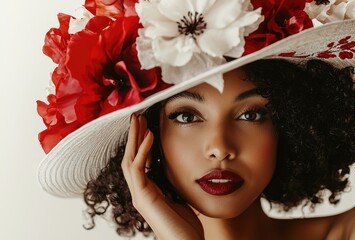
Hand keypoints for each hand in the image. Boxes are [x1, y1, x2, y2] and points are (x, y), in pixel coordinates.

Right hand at [122, 114, 203, 239]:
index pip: (140, 161)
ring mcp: (139, 195)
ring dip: (134, 138)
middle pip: (130, 157)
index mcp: (149, 191)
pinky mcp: (142, 198)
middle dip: (134, 136)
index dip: (141, 142)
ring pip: (129, 160)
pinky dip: (143, 150)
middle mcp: (140, 191)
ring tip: (138, 119)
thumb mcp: (181, 197)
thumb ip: (176, 184)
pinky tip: (149, 135)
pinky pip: (138, 169)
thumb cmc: (186, 227)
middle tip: (137, 116)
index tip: (146, 125)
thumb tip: (182, 168)